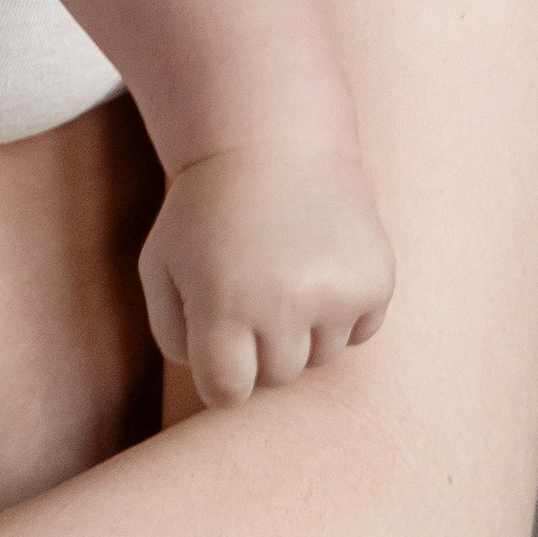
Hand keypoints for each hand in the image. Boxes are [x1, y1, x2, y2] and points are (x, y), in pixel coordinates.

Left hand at [138, 140, 394, 406]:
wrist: (272, 144)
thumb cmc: (204, 214)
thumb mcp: (161, 267)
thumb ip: (174, 336)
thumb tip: (219, 385)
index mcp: (223, 303)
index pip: (227, 392)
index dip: (221, 375)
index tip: (220, 347)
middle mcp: (285, 303)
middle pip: (277, 377)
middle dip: (260, 348)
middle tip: (251, 293)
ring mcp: (337, 293)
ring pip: (321, 357)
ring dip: (303, 330)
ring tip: (284, 272)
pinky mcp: (376, 281)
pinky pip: (359, 333)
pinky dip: (341, 313)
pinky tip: (318, 265)